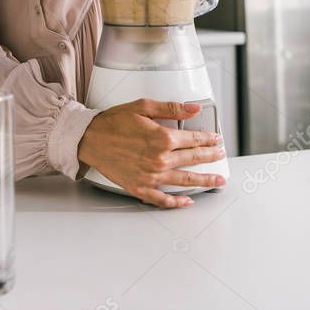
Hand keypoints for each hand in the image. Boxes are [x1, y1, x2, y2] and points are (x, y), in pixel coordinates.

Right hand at [77, 98, 225, 208]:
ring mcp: (152, 176)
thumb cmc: (112, 122)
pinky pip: (163, 199)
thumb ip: (171, 108)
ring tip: (217, 181)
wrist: (89, 139)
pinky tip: (187, 201)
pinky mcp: (140, 187)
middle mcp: (160, 159)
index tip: (216, 139)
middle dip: (211, 157)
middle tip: (220, 156)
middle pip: (194, 159)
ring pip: (185, 181)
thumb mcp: (142, 107)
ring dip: (204, 181)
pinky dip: (176, 202)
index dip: (208, 139)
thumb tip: (194, 108)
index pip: (194, 139)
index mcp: (162, 138)